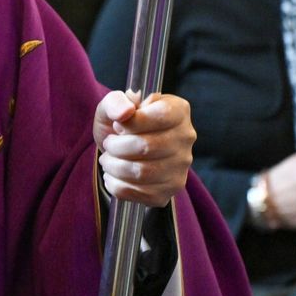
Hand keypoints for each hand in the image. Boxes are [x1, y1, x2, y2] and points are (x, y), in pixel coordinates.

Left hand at [95, 91, 195, 207]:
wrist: (120, 148)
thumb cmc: (120, 123)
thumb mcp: (112, 104)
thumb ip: (115, 102)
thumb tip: (125, 112)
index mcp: (178, 110)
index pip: (160, 116)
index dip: (131, 123)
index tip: (118, 125)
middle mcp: (186, 138)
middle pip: (146, 147)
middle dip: (116, 146)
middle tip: (109, 144)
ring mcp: (181, 167)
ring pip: (141, 172)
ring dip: (114, 166)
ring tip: (108, 159)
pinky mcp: (171, 190)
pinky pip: (140, 193)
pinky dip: (117, 184)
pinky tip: (113, 175)